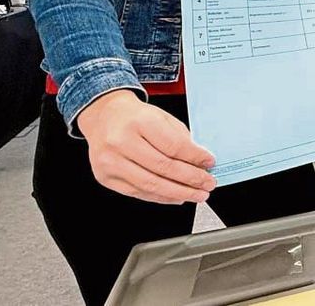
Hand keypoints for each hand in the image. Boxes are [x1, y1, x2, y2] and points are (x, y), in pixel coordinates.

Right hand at [76, 89, 216, 203]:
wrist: (105, 117)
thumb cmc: (136, 117)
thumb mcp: (162, 118)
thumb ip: (181, 139)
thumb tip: (200, 163)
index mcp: (139, 121)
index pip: (174, 146)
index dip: (195, 158)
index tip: (210, 163)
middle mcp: (121, 142)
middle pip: (163, 168)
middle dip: (191, 179)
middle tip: (208, 184)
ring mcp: (110, 162)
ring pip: (151, 185)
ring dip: (179, 193)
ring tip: (196, 194)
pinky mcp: (106, 178)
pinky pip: (138, 193)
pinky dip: (161, 197)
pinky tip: (176, 197)